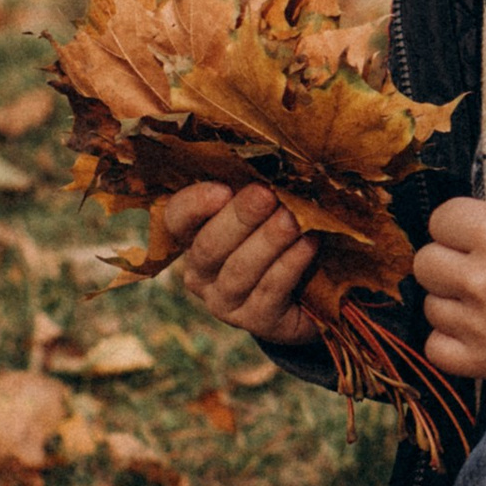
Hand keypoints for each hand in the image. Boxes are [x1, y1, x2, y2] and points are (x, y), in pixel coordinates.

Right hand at [152, 180, 318, 346]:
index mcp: (193, 237)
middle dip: (239, 218)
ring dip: (268, 241)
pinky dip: (290, 264)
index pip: (176, 218)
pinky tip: (309, 244)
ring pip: (240, 270)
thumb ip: (256, 192)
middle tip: (266, 194)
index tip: (223, 189)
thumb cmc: (279, 239)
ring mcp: (225, 302)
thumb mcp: (263, 212)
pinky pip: (270, 290)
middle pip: (209, 246)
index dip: (194, 204)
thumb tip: (271, 165)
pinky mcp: (257, 321)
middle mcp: (200, 273)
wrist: (308, 295)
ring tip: (291, 220)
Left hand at [412, 105, 485, 378]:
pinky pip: (434, 346)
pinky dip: (451, 339)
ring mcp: (480, 325)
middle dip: (451, 259)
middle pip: (426, 262)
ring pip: (430, 304)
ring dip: (452, 299)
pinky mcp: (480, 361)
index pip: (442, 220)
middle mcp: (483, 282)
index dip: (463, 224)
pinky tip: (480, 325)